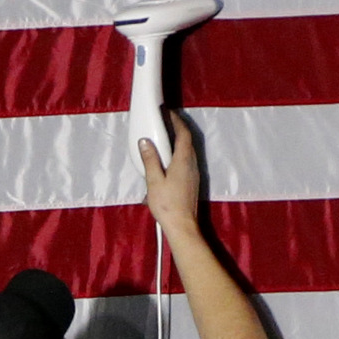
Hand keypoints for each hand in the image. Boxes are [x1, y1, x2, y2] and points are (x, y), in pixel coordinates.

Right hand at [140, 109, 199, 233]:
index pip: (183, 134)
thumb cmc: (167, 204)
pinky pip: (186, 161)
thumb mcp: (154, 181)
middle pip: (187, 141)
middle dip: (177, 129)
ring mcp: (194, 174)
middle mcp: (192, 164)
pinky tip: (167, 161)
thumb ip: (150, 160)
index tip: (168, 113)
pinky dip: (178, 154)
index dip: (177, 121)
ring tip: (163, 140)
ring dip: (177, 142)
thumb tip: (145, 141)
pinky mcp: (192, 182)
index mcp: (183, 161)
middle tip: (163, 123)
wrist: (182, 225)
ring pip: (188, 151)